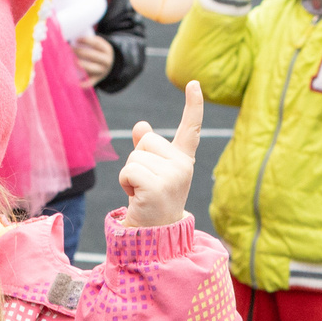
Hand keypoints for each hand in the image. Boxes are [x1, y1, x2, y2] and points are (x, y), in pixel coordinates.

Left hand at [72, 33, 115, 83]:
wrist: (108, 65)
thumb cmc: (98, 52)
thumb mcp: (98, 45)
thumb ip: (89, 42)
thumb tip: (72, 37)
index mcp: (107, 50)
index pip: (97, 43)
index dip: (86, 40)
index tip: (76, 39)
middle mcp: (106, 61)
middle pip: (93, 55)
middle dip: (80, 52)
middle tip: (70, 49)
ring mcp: (102, 71)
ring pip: (91, 68)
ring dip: (80, 64)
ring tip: (71, 60)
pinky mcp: (97, 79)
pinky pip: (90, 82)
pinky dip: (83, 84)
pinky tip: (76, 82)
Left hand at [117, 82, 204, 228]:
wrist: (154, 236)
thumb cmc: (150, 202)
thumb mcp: (151, 173)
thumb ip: (146, 150)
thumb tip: (141, 126)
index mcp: (183, 160)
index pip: (191, 129)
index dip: (194, 105)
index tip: (195, 84)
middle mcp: (184, 166)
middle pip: (147, 141)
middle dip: (137, 160)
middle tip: (145, 185)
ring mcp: (174, 176)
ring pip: (135, 156)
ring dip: (129, 174)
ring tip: (141, 193)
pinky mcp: (159, 187)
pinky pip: (130, 169)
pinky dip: (126, 182)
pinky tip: (136, 196)